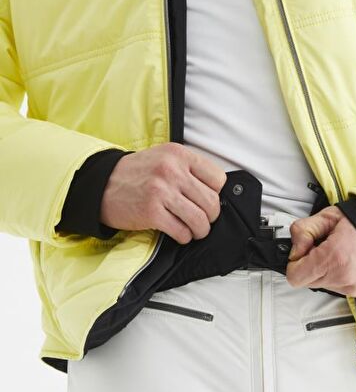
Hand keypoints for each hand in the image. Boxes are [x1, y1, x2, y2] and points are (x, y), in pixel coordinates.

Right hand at [100, 143, 226, 243]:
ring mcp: (161, 191)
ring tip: (194, 230)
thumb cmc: (137, 173)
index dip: (215, 193)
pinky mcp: (151, 212)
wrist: (101, 184)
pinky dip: (184, 237)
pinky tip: (179, 234)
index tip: (206, 200)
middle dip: (211, 216)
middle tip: (202, 220)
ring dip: (200, 230)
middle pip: (212, 201)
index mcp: (179, 154)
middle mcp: (172, 170)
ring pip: (200, 219)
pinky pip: (181, 231)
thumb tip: (216, 191)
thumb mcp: (164, 158)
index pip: (218, 178)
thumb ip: (188, 168)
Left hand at [286, 206, 355, 296]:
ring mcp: (351, 287)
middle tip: (322, 247)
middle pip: (306, 281)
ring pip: (320, 284)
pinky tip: (345, 260)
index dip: (294, 261)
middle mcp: (342, 276)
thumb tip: (295, 250)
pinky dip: (335, 275)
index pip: (295, 276)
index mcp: (333, 257)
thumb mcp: (328, 216)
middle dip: (308, 265)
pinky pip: (334, 287)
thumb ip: (303, 230)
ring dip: (322, 270)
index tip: (304, 250)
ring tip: (336, 252)